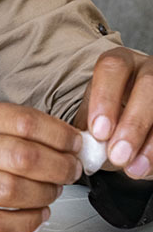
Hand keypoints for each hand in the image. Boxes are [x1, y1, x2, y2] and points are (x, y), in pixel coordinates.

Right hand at [0, 101, 81, 231]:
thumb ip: (26, 133)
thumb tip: (72, 142)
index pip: (23, 121)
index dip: (58, 135)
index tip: (75, 145)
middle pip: (21, 155)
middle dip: (58, 166)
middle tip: (70, 171)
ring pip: (11, 190)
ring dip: (44, 194)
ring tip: (52, 192)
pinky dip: (27, 221)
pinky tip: (37, 214)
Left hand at [73, 47, 152, 179]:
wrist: (132, 132)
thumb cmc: (112, 119)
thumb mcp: (98, 117)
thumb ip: (91, 128)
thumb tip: (84, 146)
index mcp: (121, 63)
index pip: (112, 67)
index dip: (105, 98)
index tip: (99, 132)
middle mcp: (149, 70)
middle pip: (148, 84)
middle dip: (133, 122)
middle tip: (117, 154)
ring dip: (150, 143)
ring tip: (132, 168)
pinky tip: (145, 167)